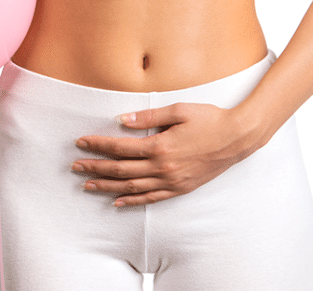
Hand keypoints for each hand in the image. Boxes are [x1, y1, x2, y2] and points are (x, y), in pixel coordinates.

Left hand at [71, 103, 257, 206]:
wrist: (237, 138)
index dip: (98, 145)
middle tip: (75, 166)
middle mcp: (163, 167)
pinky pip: (151, 198)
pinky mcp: (180, 189)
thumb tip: (121, 120)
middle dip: (95, 167)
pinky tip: (117, 202)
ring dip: (107, 186)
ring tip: (87, 185)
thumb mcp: (178, 110)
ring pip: (132, 187)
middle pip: (121, 169)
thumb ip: (149, 118)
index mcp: (161, 146)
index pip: (120, 148)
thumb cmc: (209, 119)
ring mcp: (172, 181)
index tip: (81, 143)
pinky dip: (132, 201)